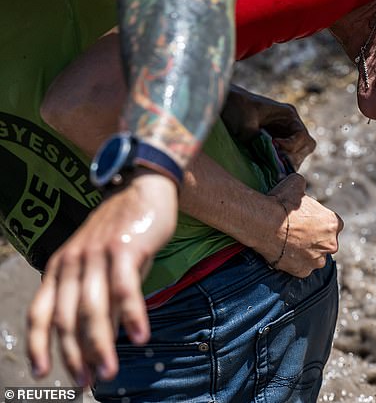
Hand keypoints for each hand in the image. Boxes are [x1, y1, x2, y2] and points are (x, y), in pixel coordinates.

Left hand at [27, 171, 177, 384]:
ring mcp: (98, 255)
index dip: (39, 345)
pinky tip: (139, 338)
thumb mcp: (99, 262)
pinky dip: (132, 315)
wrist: (142, 188)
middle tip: (84, 383)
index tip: (43, 374)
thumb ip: (96, 295)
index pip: (41, 312)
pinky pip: (125, 289)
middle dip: (74, 355)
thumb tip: (102, 338)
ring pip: (93, 309)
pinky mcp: (125, 249)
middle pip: (66, 318)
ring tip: (108, 373)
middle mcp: (73, 262)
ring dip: (100, 345)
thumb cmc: (121, 230)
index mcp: (60, 266)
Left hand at [222, 85, 315, 169]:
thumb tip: (265, 156)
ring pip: (297, 156)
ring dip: (287, 164)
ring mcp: (284, 136)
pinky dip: (280, 166)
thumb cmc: (235, 106)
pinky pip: (285, 159)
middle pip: (305, 147)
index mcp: (288, 115)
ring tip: (273, 168)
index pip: (303, 136)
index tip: (274, 147)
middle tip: (277, 162)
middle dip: (293, 158)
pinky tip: (269, 170)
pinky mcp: (275, 146)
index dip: (292, 146)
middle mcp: (290, 126)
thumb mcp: (245, 121)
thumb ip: (256, 138)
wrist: (222, 103)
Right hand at [260, 173, 343, 276]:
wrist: (264, 223)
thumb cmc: (281, 202)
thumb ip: (303, 186)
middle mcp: (330, 244)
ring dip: (306, 252)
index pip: (332, 224)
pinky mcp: (303, 271)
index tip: (307, 220)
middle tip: (298, 232)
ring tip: (289, 243)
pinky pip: (301, 267)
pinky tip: (283, 252)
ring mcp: (317, 260)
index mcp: (333, 223)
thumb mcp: (296, 183)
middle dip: (315, 238)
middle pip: (326, 242)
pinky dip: (294, 262)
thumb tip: (299, 184)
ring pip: (315, 257)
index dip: (319, 222)